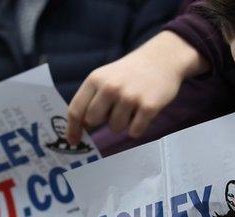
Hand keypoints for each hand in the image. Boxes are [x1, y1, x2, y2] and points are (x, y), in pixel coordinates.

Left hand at [67, 31, 208, 143]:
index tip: (73, 140)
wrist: (162, 59)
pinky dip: (137, 127)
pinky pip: (134, 131)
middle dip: (101, 120)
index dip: (72, 129)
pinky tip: (142, 112)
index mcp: (95, 79)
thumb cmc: (128, 73)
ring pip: (115, 128)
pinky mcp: (148, 106)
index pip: (76, 110)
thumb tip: (80, 128)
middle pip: (93, 121)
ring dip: (122, 123)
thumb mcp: (104, 78)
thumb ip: (90, 99)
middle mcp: (110, 87)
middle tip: (114, 109)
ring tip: (131, 106)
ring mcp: (130, 97)